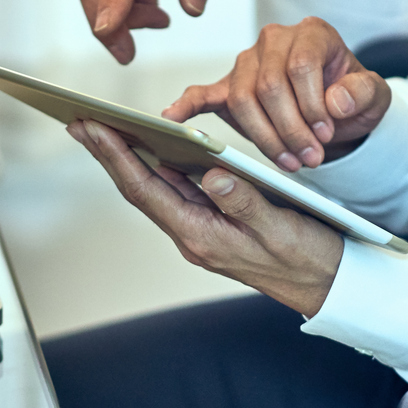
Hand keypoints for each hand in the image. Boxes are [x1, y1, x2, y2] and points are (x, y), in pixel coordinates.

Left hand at [67, 119, 342, 316]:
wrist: (327, 286)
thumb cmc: (306, 260)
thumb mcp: (280, 229)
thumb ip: (244, 202)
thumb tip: (211, 175)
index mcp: (202, 237)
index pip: (147, 190)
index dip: (116, 157)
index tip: (92, 129)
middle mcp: (194, 235)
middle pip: (141, 188)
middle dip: (110, 154)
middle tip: (80, 121)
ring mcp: (202, 230)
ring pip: (156, 189)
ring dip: (130, 159)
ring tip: (105, 128)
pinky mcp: (215, 224)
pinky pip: (178, 192)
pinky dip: (160, 167)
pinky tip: (152, 148)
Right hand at [163, 17, 392, 172]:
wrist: (337, 113)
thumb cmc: (351, 100)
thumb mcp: (374, 97)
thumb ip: (364, 93)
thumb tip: (337, 100)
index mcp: (311, 34)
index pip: (300, 66)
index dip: (311, 105)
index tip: (325, 135)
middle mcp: (274, 41)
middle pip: (269, 86)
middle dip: (290, 129)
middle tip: (310, 158)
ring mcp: (246, 63)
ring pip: (244, 99)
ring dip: (265, 137)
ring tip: (289, 162)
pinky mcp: (227, 87)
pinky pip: (201, 93)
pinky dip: (186, 105)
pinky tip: (171, 118)